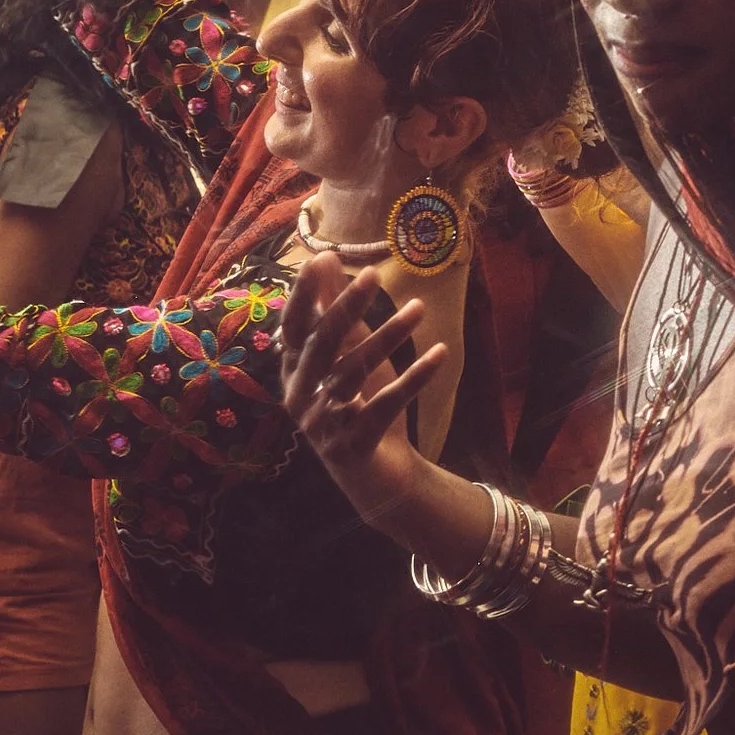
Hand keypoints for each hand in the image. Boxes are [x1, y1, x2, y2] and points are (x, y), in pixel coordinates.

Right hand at [281, 254, 447, 486]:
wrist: (377, 477)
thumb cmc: (358, 405)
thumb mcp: (349, 355)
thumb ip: (335, 311)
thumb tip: (323, 257)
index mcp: (295, 372)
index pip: (293, 328)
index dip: (301, 295)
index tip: (318, 260)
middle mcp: (301, 397)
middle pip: (322, 346)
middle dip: (346, 307)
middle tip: (372, 274)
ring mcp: (323, 425)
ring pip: (355, 373)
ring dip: (389, 336)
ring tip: (420, 307)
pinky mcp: (353, 447)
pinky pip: (386, 406)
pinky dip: (415, 379)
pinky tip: (441, 353)